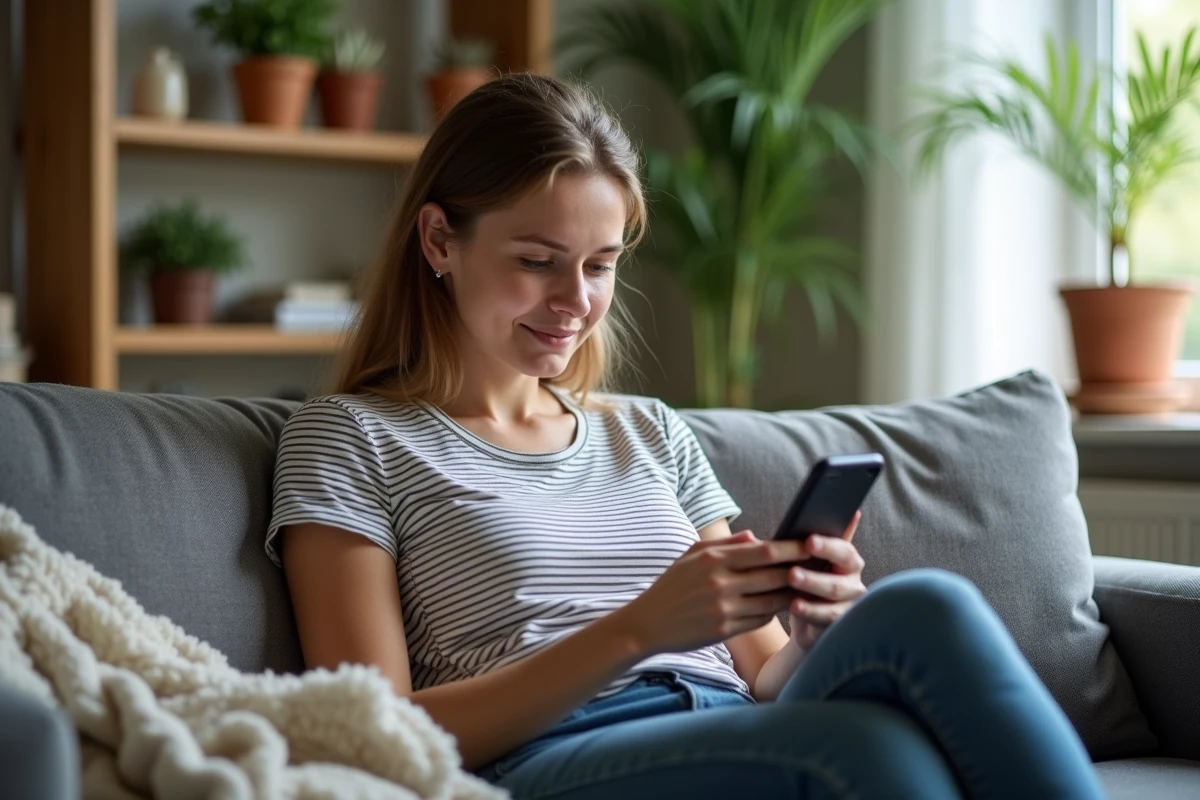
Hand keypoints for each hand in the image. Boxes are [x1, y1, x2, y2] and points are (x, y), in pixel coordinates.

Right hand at [618, 530, 812, 655]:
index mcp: (713, 559)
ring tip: (808, 587)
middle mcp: (720, 583)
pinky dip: (773, 613)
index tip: (811, 543)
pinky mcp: (725, 630)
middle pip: (773, 575)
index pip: (764, 551)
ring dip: (791, 594)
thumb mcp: (690, 556)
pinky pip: (760, 620)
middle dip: (800, 570)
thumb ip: (724, 543)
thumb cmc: (671, 586)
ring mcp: (724, 608)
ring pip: (772, 601)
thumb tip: (756, 536)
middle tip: (821, 565)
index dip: (792, 548)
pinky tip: (781, 606)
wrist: (646, 624)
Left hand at [786, 511, 866, 651]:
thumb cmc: (803, 582)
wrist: (806, 620)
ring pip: (834, 593)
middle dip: (815, 570)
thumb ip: (788, 547)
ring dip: (812, 587)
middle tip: (792, 570)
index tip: (808, 541)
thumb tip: (751, 534)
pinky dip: (811, 610)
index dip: (827, 545)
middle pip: (840, 573)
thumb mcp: (798, 562)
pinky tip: (794, 606)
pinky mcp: (843, 621)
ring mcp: (851, 600)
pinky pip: (829, 615)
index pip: (842, 548)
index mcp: (846, 557)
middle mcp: (853, 577)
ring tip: (791, 584)